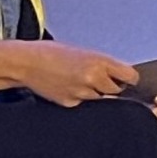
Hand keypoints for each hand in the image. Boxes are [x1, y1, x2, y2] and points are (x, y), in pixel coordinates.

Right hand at [14, 42, 137, 106]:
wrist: (26, 62)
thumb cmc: (52, 53)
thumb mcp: (85, 52)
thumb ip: (104, 64)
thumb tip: (120, 74)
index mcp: (99, 62)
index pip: (130, 77)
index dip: (128, 78)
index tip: (126, 79)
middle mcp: (93, 78)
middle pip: (118, 91)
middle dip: (112, 86)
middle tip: (99, 79)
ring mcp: (82, 93)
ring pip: (101, 99)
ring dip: (96, 93)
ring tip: (79, 81)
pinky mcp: (71, 103)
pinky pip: (85, 104)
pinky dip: (80, 98)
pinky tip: (69, 88)